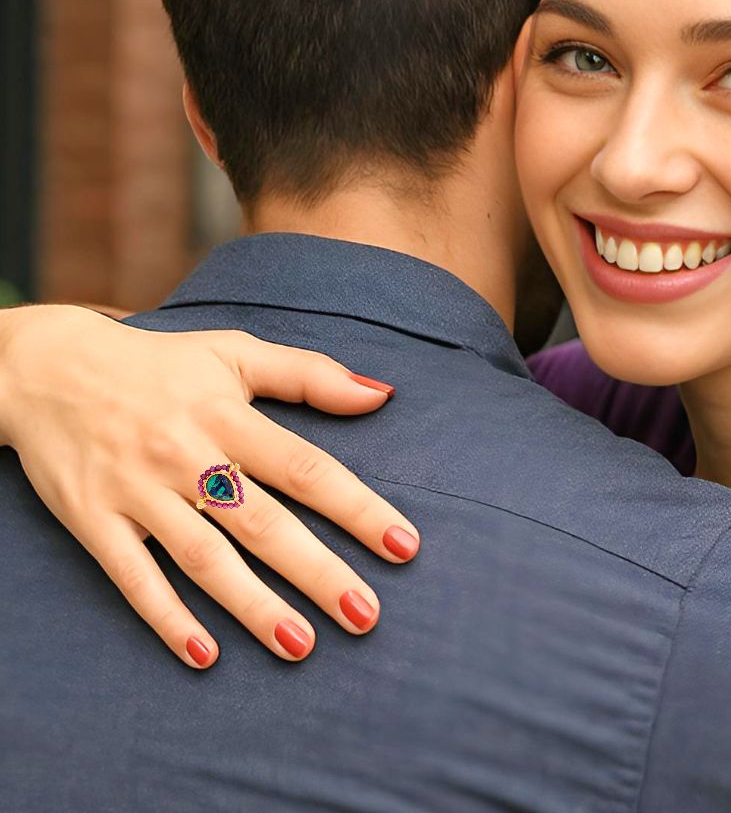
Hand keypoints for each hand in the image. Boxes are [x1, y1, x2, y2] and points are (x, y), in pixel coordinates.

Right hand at [0, 305, 418, 667]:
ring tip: (301, 646)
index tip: (404, 546)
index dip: (358, 508)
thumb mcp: (235, 352)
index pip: (307, 468)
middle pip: (262, 522)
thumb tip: (383, 395)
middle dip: (317, 572)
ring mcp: (138, 491)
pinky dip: (166, 617)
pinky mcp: (94, 519)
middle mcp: (187, 455)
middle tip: (366, 615)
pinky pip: (132, 576)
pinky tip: (204, 655)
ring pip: (204, 558)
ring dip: (253, 606)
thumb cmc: (161, 364)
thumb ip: (310, 374)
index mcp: (228, 415)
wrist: (48, 368)